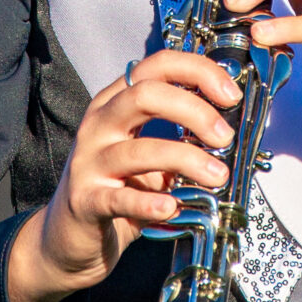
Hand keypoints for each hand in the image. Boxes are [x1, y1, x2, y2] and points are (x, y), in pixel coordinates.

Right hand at [6, 50, 237, 301]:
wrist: (71, 235)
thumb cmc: (118, 186)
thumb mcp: (148, 150)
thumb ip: (179, 133)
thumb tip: (230, 122)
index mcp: (116, 102)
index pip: (157, 66)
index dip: (198, 71)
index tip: (230, 94)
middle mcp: (99, 124)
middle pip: (145, 95)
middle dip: (194, 111)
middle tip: (224, 136)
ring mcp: (89, 162)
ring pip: (139, 149)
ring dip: (186, 159)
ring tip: (216, 175)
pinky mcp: (86, 201)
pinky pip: (120, 198)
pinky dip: (149, 202)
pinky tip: (172, 206)